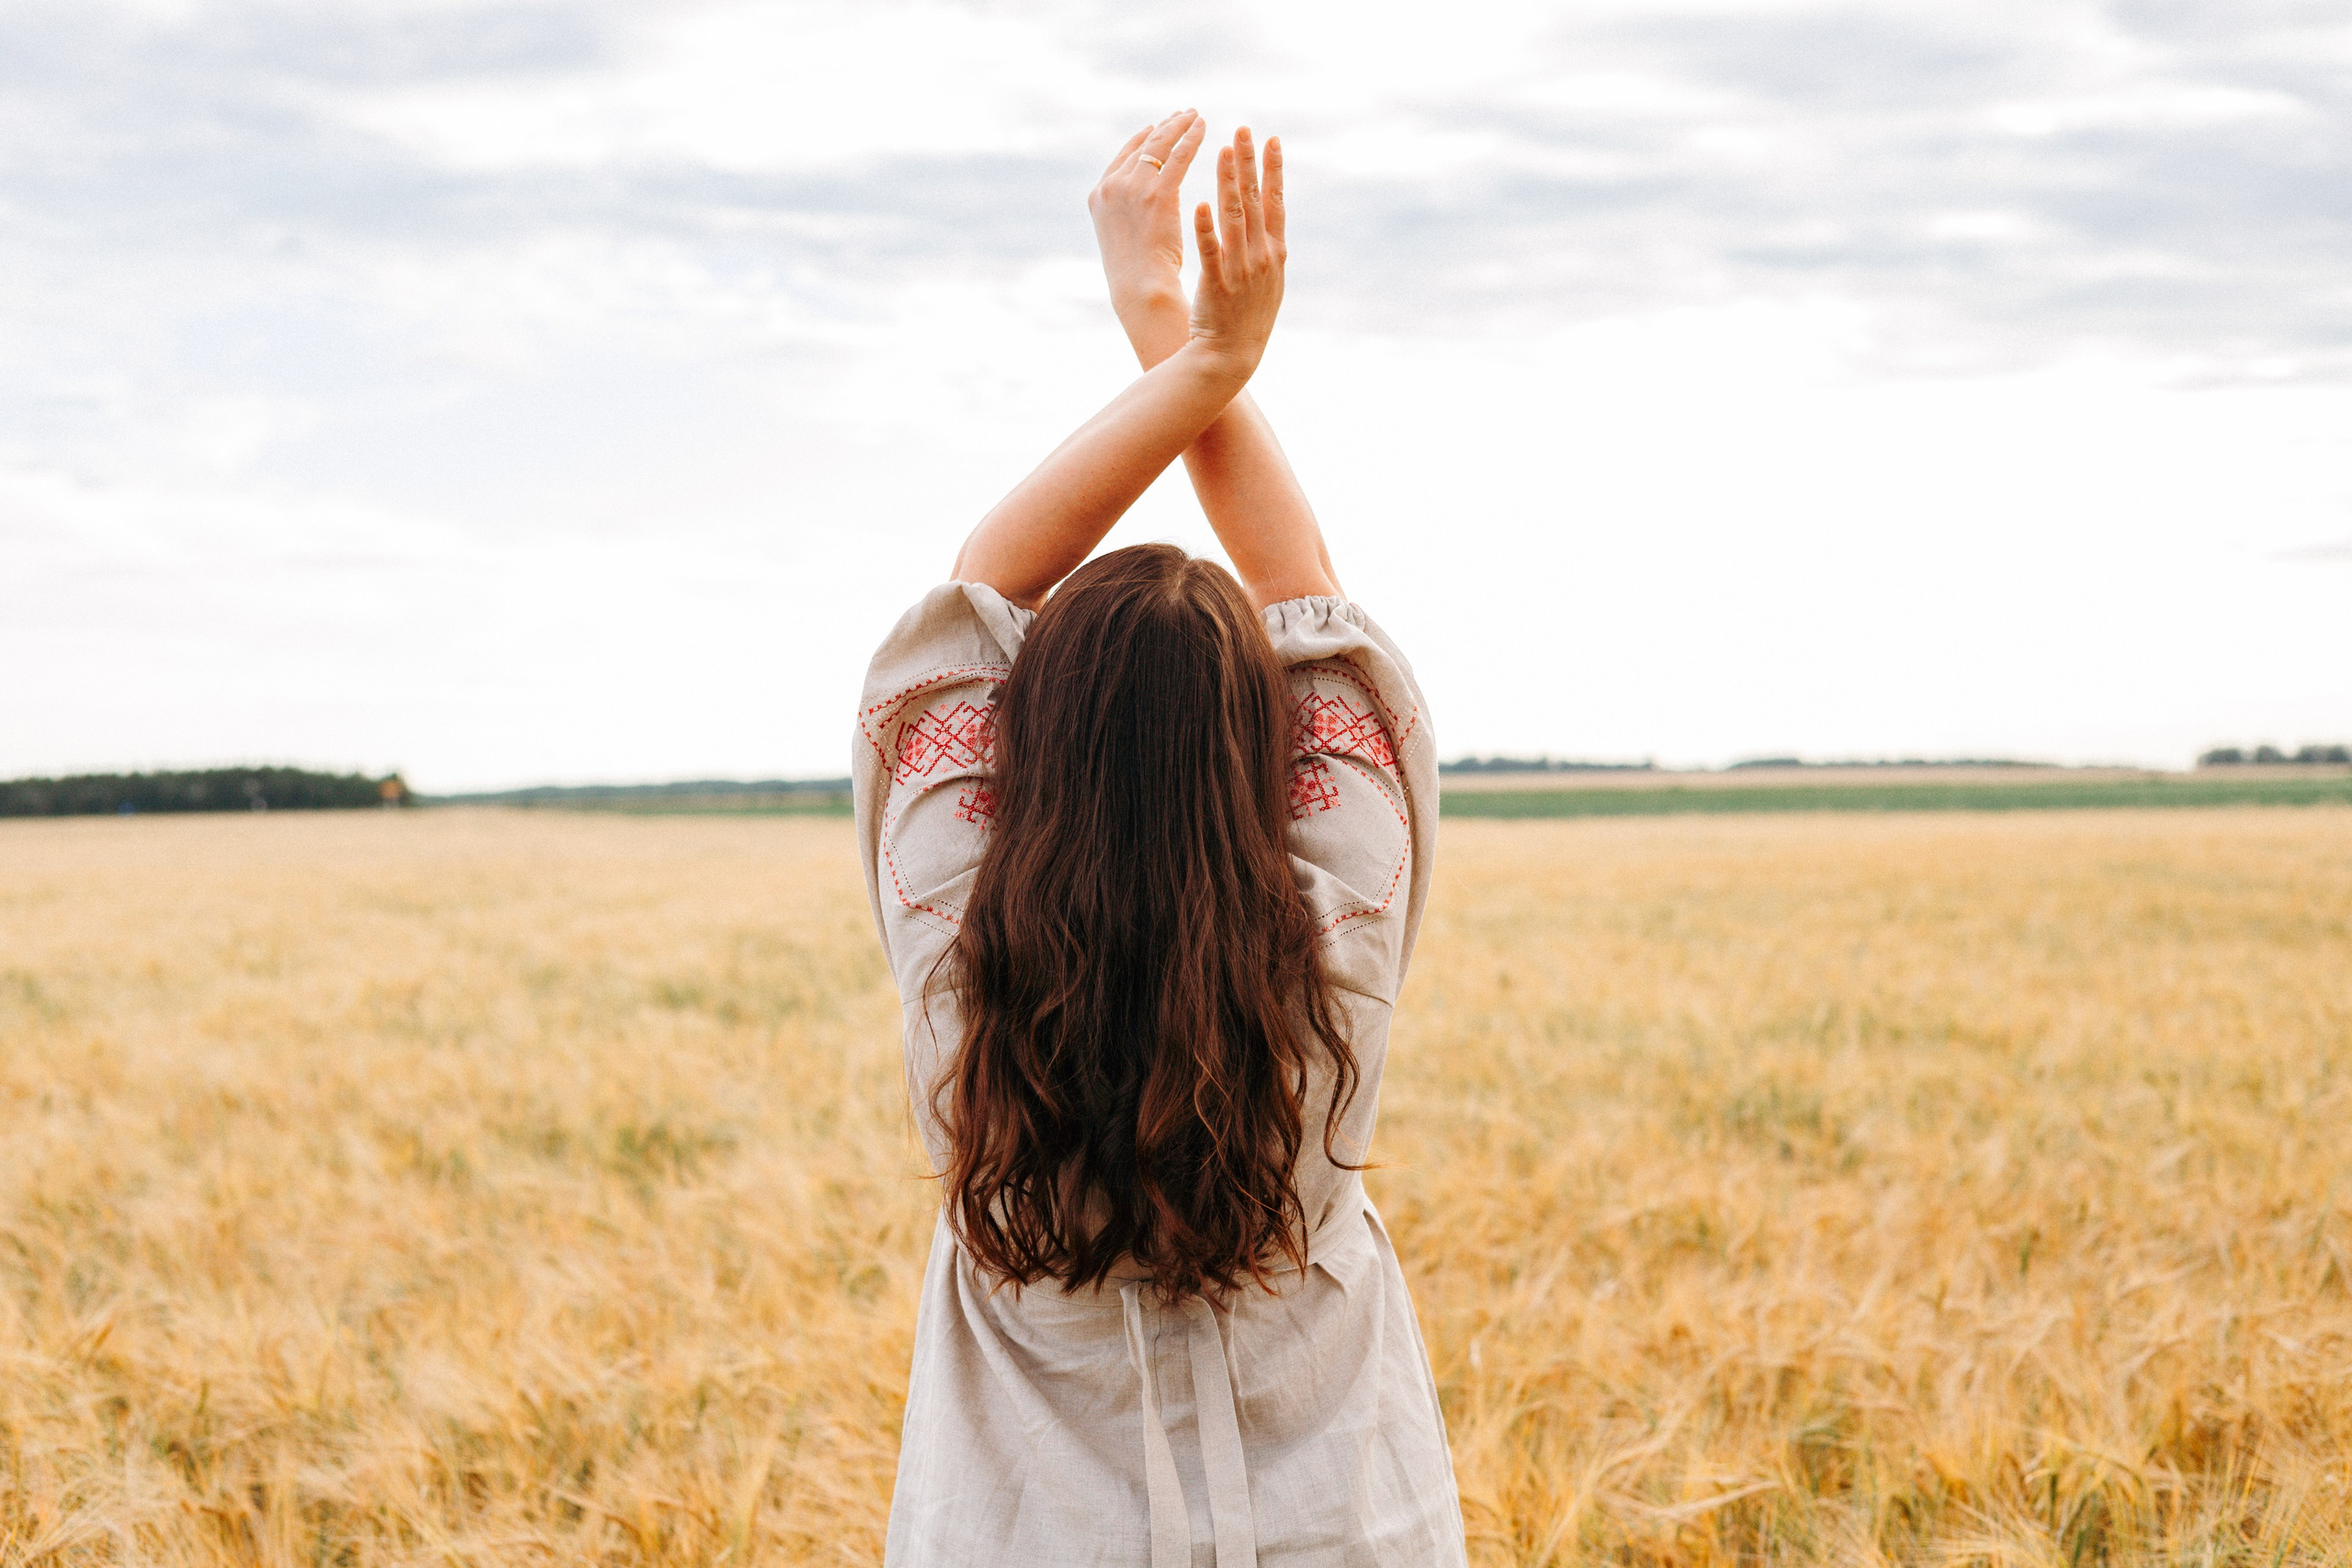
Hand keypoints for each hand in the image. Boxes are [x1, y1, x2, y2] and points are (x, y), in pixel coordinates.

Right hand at [1088, 110, 1206, 327]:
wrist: (1140, 289)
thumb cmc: (1137, 272)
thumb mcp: (1123, 235)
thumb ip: (1127, 211)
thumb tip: (1141, 205)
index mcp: (1099, 196)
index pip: (1123, 157)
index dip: (1142, 140)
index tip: (1157, 127)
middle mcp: (1111, 187)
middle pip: (1141, 147)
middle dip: (1164, 128)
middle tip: (1182, 115)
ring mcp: (1132, 188)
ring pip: (1159, 146)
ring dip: (1179, 126)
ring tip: (1195, 116)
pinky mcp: (1157, 194)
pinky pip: (1178, 156)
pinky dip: (1191, 138)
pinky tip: (1203, 128)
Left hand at [1186, 127, 1286, 377]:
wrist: (1233, 356)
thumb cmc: (1248, 318)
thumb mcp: (1269, 280)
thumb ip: (1268, 248)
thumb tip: (1270, 219)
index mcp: (1274, 252)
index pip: (1275, 202)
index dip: (1273, 170)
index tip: (1271, 139)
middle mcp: (1261, 257)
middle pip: (1254, 202)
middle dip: (1249, 163)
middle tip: (1242, 129)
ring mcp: (1240, 270)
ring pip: (1234, 219)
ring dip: (1229, 183)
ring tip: (1222, 151)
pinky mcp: (1217, 285)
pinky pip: (1211, 252)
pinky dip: (1206, 229)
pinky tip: (1200, 204)